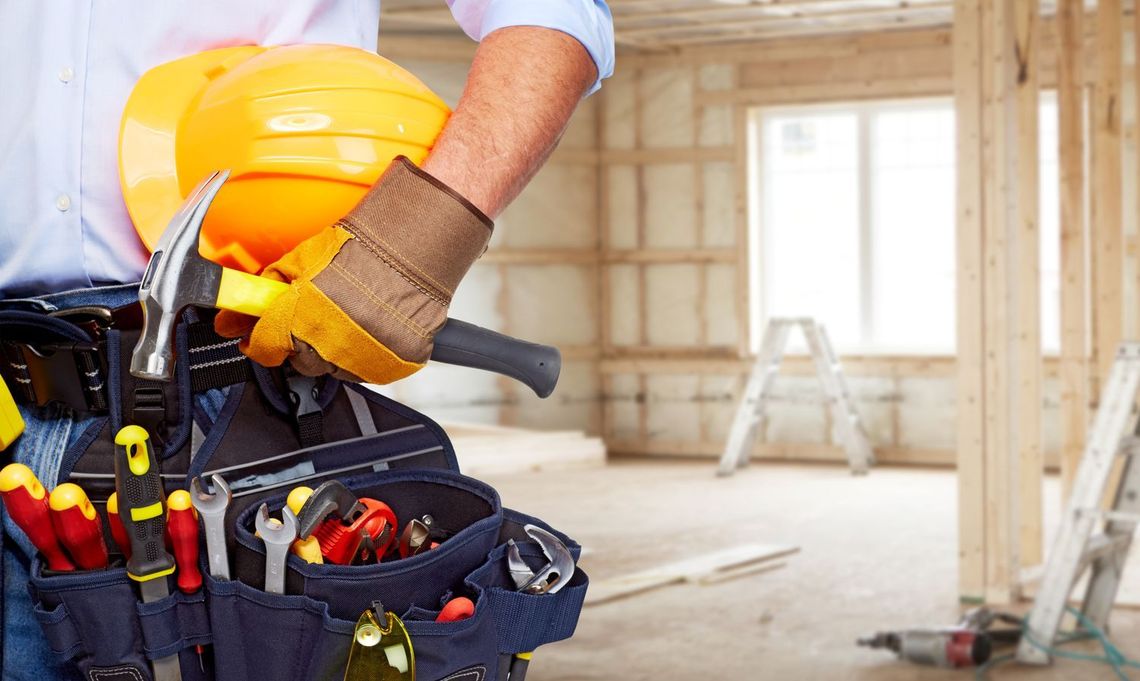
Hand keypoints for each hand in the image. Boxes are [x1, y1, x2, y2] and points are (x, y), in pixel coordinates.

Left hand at [215, 157, 491, 383]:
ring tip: (349, 317)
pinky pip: (370, 370)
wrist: (414, 247)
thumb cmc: (361, 248)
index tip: (260, 334)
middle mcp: (330, 345)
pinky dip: (368, 355)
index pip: (264, 346)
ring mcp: (365, 358)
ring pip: (336, 370)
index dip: (260, 338)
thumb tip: (234, 315)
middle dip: (300, 342)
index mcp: (301, 319)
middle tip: (314, 317)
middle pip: (301, 363)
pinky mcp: (395, 365)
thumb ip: (266, 291)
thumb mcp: (301, 260)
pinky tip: (372, 328)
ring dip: (335, 350)